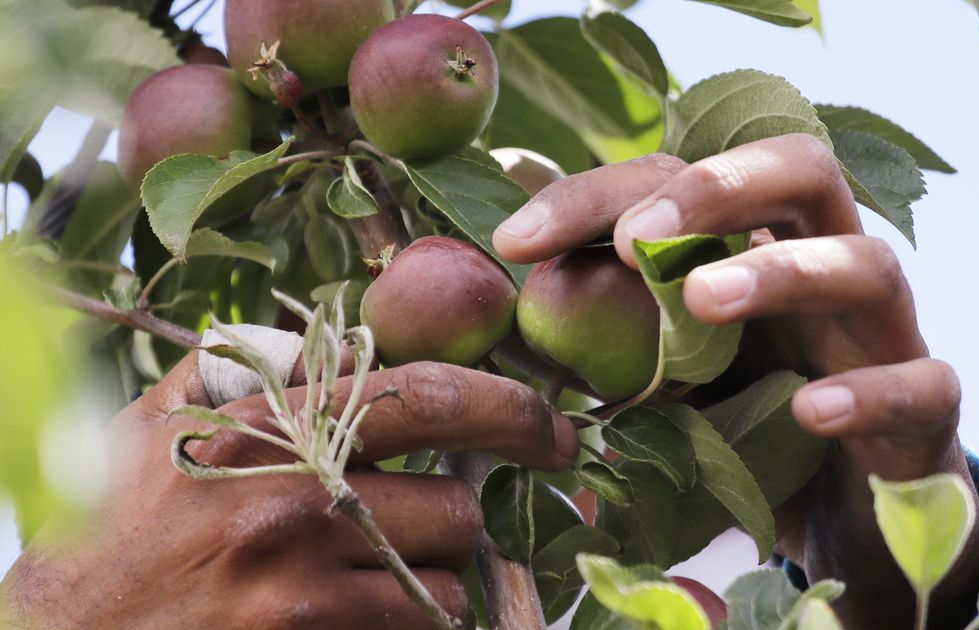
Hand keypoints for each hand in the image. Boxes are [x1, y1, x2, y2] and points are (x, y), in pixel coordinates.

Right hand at [1, 352, 578, 628]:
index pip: (421, 397)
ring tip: (367, 570)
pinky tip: (352, 611)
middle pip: (454, 504)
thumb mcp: (146, 428)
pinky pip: (411, 629)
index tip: (554, 426)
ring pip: (442, 579)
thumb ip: (230, 370)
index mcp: (266, 431)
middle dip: (458, 512)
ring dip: (427, 574)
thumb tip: (304, 337)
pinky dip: (403, 619)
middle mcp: (296, 503)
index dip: (507, 407)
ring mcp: (304, 585)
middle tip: (445, 512)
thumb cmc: (103, 534)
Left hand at [493, 134, 978, 627]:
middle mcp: (826, 265)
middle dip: (717, 189)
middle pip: (803, 171)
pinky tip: (812, 411)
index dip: (596, 196)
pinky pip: (920, 383)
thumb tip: (509, 281)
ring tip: (703, 302)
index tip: (514, 242)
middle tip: (634, 242)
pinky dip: (868, 392)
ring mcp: (884, 332)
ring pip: (867, 265)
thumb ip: (610, 323)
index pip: (683, 176)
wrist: (846, 511)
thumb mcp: (667, 367)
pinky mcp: (928, 407)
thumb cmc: (749, 421)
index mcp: (757, 241)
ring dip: (781, 273)